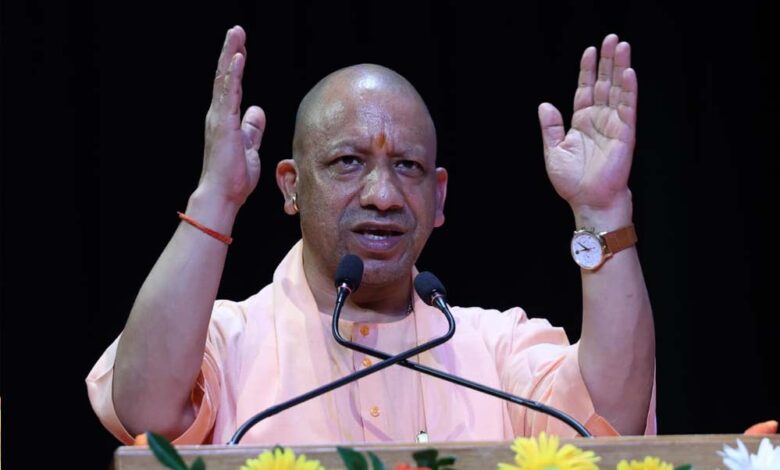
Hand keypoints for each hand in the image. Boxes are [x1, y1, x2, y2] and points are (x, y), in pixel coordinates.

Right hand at [199, 26, 265, 206]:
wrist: (224, 194)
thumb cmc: (235, 176)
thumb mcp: (250, 146)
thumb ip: (252, 128)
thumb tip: (257, 111)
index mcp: (226, 119)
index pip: (232, 86)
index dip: (236, 65)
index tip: (241, 47)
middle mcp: (219, 114)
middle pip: (224, 76)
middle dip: (230, 51)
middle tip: (236, 30)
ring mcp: (220, 118)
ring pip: (224, 79)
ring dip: (230, 54)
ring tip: (235, 34)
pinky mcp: (224, 123)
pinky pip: (228, 93)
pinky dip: (233, 74)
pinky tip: (238, 57)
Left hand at [538, 34, 635, 212]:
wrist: (588, 201)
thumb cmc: (572, 182)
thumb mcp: (553, 151)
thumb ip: (550, 127)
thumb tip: (545, 105)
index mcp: (582, 122)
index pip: (585, 89)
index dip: (588, 70)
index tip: (590, 50)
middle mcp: (599, 120)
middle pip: (604, 83)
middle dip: (607, 61)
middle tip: (611, 38)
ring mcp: (614, 125)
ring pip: (618, 90)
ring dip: (620, 68)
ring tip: (622, 46)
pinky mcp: (625, 134)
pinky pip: (628, 108)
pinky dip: (629, 90)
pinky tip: (629, 74)